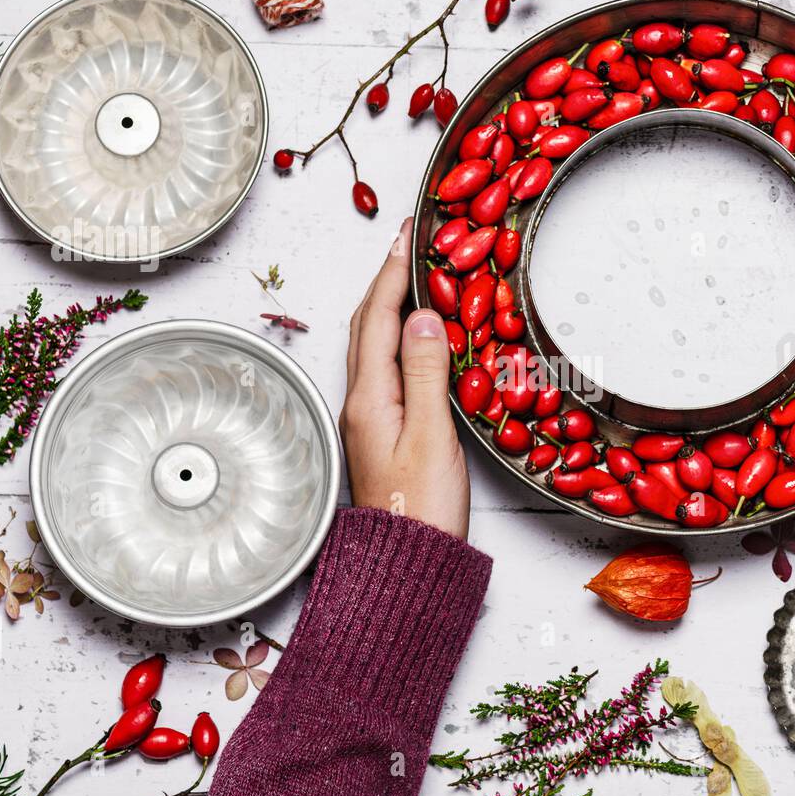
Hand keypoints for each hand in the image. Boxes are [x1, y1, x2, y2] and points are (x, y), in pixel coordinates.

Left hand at [340, 218, 470, 540]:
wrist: (409, 562)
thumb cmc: (423, 508)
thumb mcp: (432, 435)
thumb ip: (426, 373)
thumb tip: (422, 316)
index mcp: (370, 397)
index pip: (378, 317)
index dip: (393, 271)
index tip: (409, 233)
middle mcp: (362, 401)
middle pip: (367, 324)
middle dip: (387, 278)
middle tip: (412, 244)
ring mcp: (370, 416)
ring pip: (375, 344)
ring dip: (391, 304)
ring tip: (416, 276)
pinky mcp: (385, 429)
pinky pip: (388, 365)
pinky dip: (401, 336)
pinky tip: (421, 335)